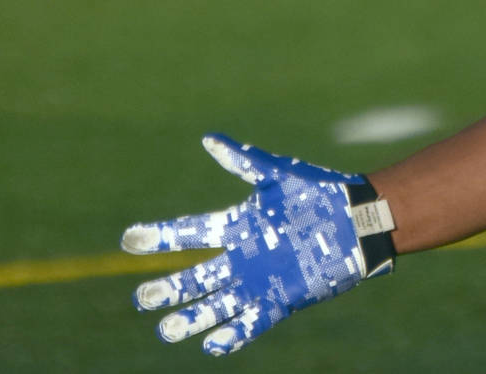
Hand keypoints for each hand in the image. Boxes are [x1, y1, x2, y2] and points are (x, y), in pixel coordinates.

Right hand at [122, 134, 394, 355]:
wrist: (356, 221)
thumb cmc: (319, 193)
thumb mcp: (278, 173)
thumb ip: (243, 160)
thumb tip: (208, 139)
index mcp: (238, 225)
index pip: (190, 232)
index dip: (160, 236)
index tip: (129, 238)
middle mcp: (242, 257)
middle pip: (196, 276)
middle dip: (169, 288)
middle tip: (141, 300)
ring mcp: (259, 281)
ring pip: (217, 304)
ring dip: (192, 318)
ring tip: (165, 331)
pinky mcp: (281, 299)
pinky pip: (252, 322)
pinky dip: (233, 335)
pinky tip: (212, 346)